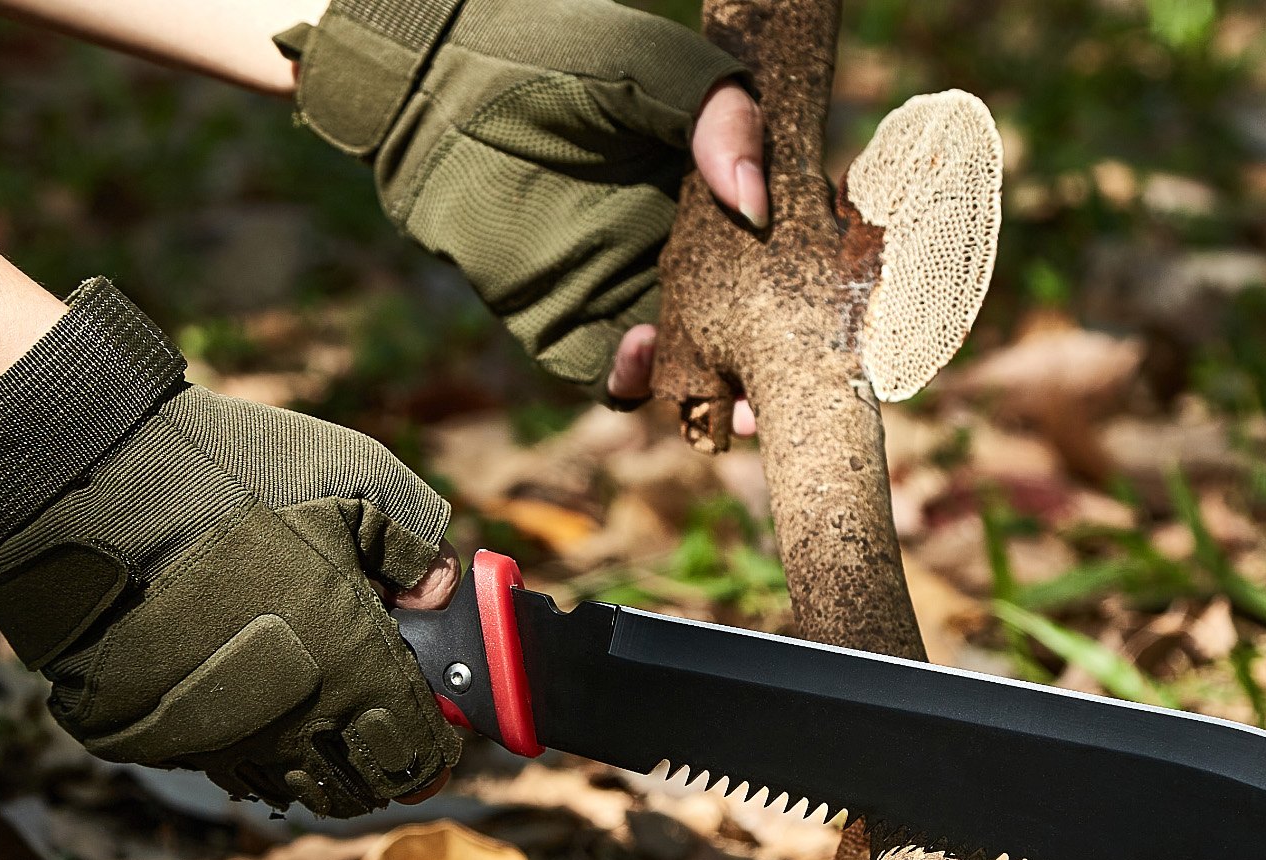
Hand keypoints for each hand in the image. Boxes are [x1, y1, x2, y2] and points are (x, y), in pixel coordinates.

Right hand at [0, 279, 461, 819]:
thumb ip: (415, 543)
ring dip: (324, 770)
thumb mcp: (359, 487)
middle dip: (387, 769)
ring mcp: (233, 741)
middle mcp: (303, 726)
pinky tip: (262, 720)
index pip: (420, 755)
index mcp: (364, 675)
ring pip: (298, 793)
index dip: (436, 751)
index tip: (439, 736)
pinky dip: (259, 758)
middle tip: (389, 740)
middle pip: (365, 790)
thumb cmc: (241, 484)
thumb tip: (442, 589)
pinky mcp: (171, 741)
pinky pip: (232, 772)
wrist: (109, 491)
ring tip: (327, 733)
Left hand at [285, 0, 768, 400]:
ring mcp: (623, 296)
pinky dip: (636, 378)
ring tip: (734, 400)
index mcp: (709, 198)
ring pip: (688, 368)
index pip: (774, 257)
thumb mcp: (647, 65)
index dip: (806, 290)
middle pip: (741, 331)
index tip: (831, 309)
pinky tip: (643, 347)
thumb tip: (756, 204)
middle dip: (770, 369)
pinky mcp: (568, 328)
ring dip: (716, 392)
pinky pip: (614, 377)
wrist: (435, 80)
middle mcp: (677, 256)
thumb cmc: (549, 53)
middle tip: (794, 386)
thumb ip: (713, 114)